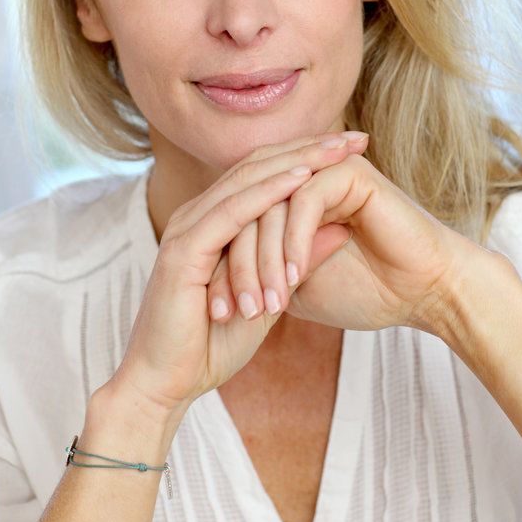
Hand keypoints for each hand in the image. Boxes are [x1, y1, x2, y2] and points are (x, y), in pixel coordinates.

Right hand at [108, 134, 367, 417]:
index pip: (266, 176)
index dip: (310, 158)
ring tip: (338, 149)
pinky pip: (231, 211)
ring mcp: (186, 228)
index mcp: (214, 223)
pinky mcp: (183, 250)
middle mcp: (197, 215)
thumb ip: (301, 257)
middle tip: (356, 136)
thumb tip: (344, 228)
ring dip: (296, 161)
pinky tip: (302, 178)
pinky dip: (268, 192)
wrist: (165, 384)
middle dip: (310, 149)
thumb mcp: (273, 292)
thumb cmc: (212, 345)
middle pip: (259, 167)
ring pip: (247, 181)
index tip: (354, 149)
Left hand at [207, 146, 480, 335]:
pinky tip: (293, 280)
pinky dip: (294, 244)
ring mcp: (325, 171)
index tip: (215, 315)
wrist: (426, 294)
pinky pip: (304, 203)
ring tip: (262, 306)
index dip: (223, 269)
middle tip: (229, 312)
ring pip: (270, 209)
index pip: (238, 226)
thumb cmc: (367, 292)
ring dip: (262, 262)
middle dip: (235, 268)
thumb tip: (215, 277)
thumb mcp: (297, 288)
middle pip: (246, 214)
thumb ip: (262, 272)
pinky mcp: (349, 173)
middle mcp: (302, 179)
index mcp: (287, 200)